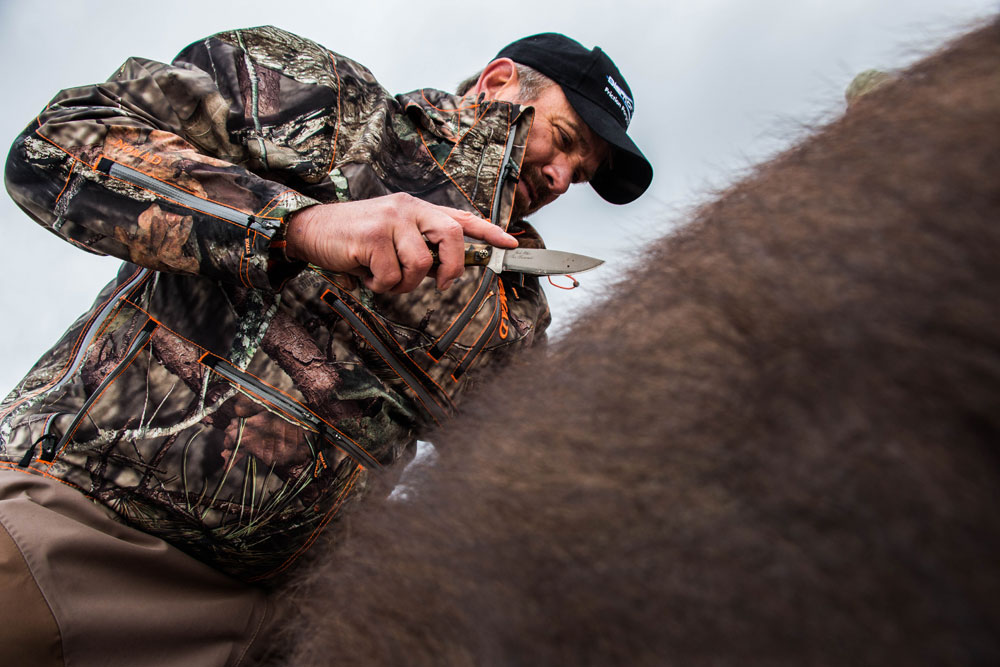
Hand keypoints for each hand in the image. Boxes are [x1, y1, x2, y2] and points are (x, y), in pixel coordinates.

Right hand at [284, 194, 517, 292]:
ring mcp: (390, 220)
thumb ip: (419, 243)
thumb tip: (447, 267)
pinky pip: (392, 276)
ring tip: (382, 277)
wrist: (311, 230)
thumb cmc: (353, 239)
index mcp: (416, 209)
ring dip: (402, 284)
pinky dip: (379, 286)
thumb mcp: (391, 234)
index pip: (460, 217)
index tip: (510, 243)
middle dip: (451, 268)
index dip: (488, 231)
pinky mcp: (372, 237)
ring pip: (420, 266)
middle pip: (451, 237)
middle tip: (439, 284)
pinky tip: (365, 274)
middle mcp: (407, 209)